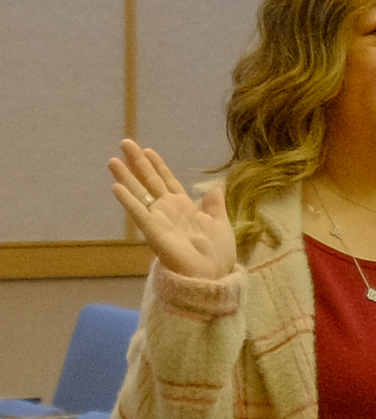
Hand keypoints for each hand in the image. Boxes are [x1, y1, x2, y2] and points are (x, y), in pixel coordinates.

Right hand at [109, 139, 236, 280]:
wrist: (212, 276)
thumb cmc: (217, 255)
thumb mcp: (221, 226)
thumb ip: (215, 207)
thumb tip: (215, 187)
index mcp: (185, 208)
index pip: (167, 181)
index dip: (158, 166)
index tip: (148, 150)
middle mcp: (168, 211)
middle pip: (149, 181)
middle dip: (138, 162)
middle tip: (125, 142)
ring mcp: (159, 220)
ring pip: (140, 193)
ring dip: (126, 177)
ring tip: (113, 160)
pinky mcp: (153, 231)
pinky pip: (139, 213)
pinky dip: (128, 200)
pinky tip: (117, 187)